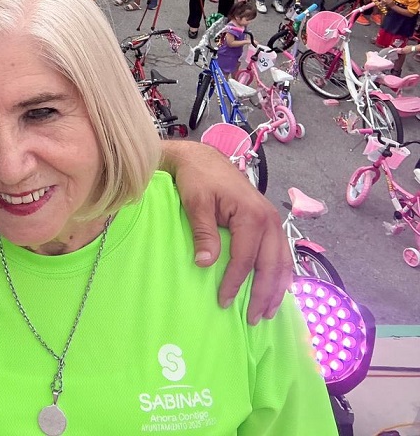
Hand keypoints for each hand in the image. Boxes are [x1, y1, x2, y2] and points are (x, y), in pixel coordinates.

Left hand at [168, 141, 289, 322]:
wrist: (203, 158)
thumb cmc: (197, 178)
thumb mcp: (195, 202)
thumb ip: (203, 232)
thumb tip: (204, 264)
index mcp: (251, 215)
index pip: (245, 258)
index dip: (235, 282)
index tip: (224, 302)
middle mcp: (269, 220)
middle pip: (271, 265)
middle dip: (264, 294)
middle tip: (254, 319)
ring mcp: (273, 221)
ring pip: (282, 262)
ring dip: (277, 289)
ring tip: (269, 313)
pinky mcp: (270, 223)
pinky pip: (282, 253)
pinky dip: (283, 273)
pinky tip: (281, 289)